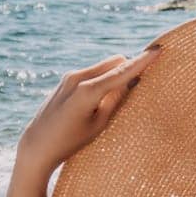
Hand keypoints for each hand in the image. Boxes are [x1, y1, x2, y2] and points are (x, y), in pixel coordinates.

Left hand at [17, 49, 160, 175]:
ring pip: (103, 66)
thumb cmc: (70, 142)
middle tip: (135, 90)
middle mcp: (77, 77)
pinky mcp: (65, 81)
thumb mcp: (99, 125)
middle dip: (127, 69)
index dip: (142, 61)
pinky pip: (92, 72)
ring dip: (114, 75)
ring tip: (112, 102)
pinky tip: (97, 102)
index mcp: (88, 90)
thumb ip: (117, 100)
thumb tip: (133, 80)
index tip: (158, 49)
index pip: (122, 71)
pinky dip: (101, 80)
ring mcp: (69, 77)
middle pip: (115, 62)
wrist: (37, 146)